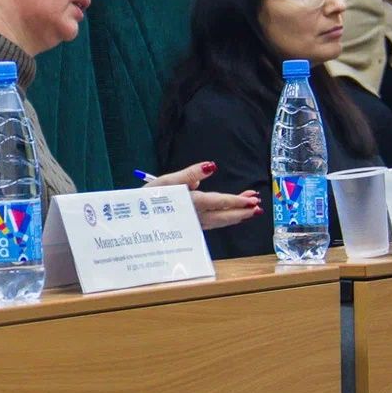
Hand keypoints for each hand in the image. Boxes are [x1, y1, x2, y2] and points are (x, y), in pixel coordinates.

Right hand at [145, 162, 262, 230]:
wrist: (133, 219)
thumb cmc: (147, 197)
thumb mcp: (167, 181)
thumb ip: (190, 174)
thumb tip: (211, 166)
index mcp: (192, 202)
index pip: (220, 202)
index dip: (237, 202)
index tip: (252, 201)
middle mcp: (195, 216)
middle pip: (224, 216)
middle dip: (242, 211)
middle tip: (258, 207)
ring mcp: (193, 223)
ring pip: (220, 222)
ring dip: (236, 216)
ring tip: (250, 211)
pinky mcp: (190, 226)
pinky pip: (213, 224)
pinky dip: (225, 219)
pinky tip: (230, 216)